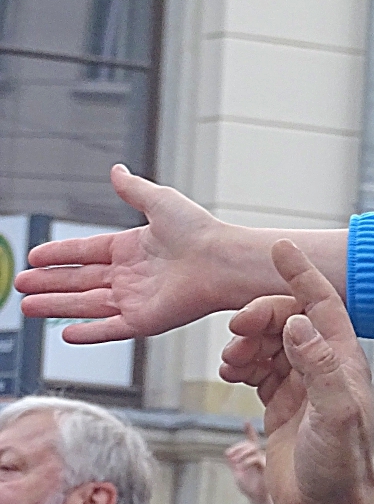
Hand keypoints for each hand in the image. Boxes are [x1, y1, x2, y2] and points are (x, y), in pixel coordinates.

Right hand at [15, 166, 228, 342]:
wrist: (223, 260)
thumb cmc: (200, 231)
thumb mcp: (161, 202)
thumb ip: (134, 190)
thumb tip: (117, 170)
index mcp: (134, 247)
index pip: (87, 251)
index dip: (60, 254)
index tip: (35, 256)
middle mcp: (132, 274)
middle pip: (80, 280)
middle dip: (49, 282)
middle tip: (19, 284)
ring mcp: (136, 298)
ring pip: (86, 305)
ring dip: (56, 306)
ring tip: (27, 306)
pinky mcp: (144, 320)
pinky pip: (109, 329)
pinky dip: (88, 333)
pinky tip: (64, 333)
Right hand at [220, 241, 373, 503]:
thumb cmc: (340, 463)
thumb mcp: (334, 414)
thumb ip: (318, 366)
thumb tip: (299, 321)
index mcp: (343, 358)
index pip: (322, 303)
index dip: (301, 274)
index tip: (280, 246)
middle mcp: (323, 364)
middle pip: (289, 319)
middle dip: (261, 315)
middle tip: (236, 329)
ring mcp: (301, 382)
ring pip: (269, 342)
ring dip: (246, 342)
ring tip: (232, 360)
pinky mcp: (282, 402)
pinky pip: (258, 368)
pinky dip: (241, 363)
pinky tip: (230, 371)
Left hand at [226, 422, 270, 503]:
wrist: (258, 500)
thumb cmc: (250, 488)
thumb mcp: (238, 474)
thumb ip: (234, 464)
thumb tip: (227, 453)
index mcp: (253, 456)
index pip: (251, 441)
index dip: (249, 431)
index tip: (245, 421)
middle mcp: (260, 456)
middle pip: (250, 443)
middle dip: (238, 447)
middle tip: (229, 455)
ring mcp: (263, 460)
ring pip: (253, 448)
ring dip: (241, 453)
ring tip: (235, 462)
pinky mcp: (266, 467)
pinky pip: (256, 458)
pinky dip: (246, 461)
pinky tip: (241, 466)